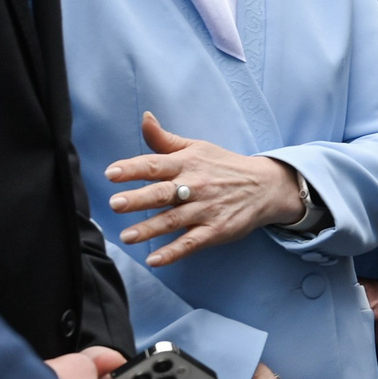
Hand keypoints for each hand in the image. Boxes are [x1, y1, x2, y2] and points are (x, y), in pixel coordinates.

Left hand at [107, 113, 307, 264]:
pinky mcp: (216, 230)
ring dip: (149, 229)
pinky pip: (192, 242)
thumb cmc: (224, 166)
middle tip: (115, 204)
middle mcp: (195, 186)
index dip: (133, 168)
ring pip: (173, 220)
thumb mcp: (197, 148)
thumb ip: (165, 139)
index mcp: (187, 164)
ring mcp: (206, 209)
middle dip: (138, 199)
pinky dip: (173, 252)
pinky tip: (155, 260)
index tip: (112, 173)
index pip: (156, 165)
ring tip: (127, 237)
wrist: (266, 186)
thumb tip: (145, 118)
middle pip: (162, 193)